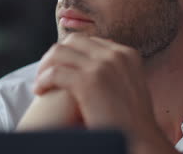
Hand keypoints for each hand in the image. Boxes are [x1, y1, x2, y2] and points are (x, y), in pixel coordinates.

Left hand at [34, 33, 178, 153]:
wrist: (141, 140)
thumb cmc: (134, 122)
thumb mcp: (130, 87)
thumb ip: (116, 73)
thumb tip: (98, 70)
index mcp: (127, 54)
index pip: (90, 41)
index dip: (72, 53)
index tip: (62, 67)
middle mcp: (115, 55)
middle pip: (74, 41)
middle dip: (56, 55)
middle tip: (47, 73)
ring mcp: (101, 66)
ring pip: (60, 52)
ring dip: (45, 65)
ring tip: (41, 82)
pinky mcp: (88, 82)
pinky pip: (55, 72)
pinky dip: (43, 80)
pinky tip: (41, 91)